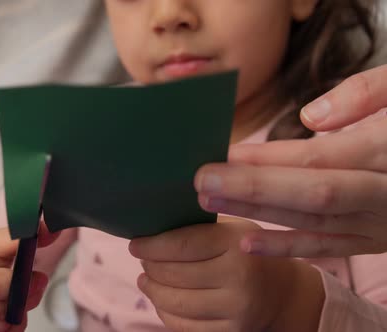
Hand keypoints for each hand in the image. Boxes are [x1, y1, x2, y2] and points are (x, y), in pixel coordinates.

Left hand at [129, 217, 323, 331]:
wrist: (282, 292)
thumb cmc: (246, 251)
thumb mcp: (232, 228)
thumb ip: (199, 225)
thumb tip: (151, 220)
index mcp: (236, 243)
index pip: (181, 245)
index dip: (151, 246)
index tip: (135, 244)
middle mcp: (239, 277)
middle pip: (174, 274)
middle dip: (150, 267)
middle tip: (143, 260)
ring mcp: (235, 308)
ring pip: (174, 303)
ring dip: (152, 290)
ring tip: (146, 279)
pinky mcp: (231, 331)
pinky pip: (183, 326)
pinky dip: (165, 312)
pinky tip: (162, 299)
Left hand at [195, 64, 386, 257]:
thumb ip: (369, 94)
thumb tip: (312, 119)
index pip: (317, 158)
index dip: (266, 159)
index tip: (220, 154)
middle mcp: (384, 194)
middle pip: (310, 196)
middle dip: (251, 190)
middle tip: (199, 183)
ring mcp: (382, 223)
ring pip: (313, 224)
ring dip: (257, 215)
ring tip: (209, 204)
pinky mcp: (378, 240)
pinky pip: (330, 249)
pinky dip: (288, 248)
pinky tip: (247, 243)